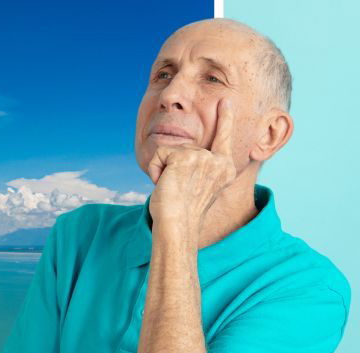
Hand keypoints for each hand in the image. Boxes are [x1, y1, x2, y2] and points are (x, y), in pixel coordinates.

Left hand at [146, 97, 238, 229]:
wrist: (177, 224)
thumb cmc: (183, 212)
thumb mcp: (199, 187)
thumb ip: (200, 169)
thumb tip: (185, 157)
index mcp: (225, 169)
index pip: (225, 138)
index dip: (226, 118)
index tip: (226, 100)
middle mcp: (218, 161)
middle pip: (186, 148)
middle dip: (172, 167)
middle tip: (176, 190)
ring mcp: (203, 157)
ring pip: (171, 151)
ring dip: (163, 169)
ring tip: (171, 188)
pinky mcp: (184, 156)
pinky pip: (159, 153)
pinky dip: (154, 168)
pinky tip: (163, 183)